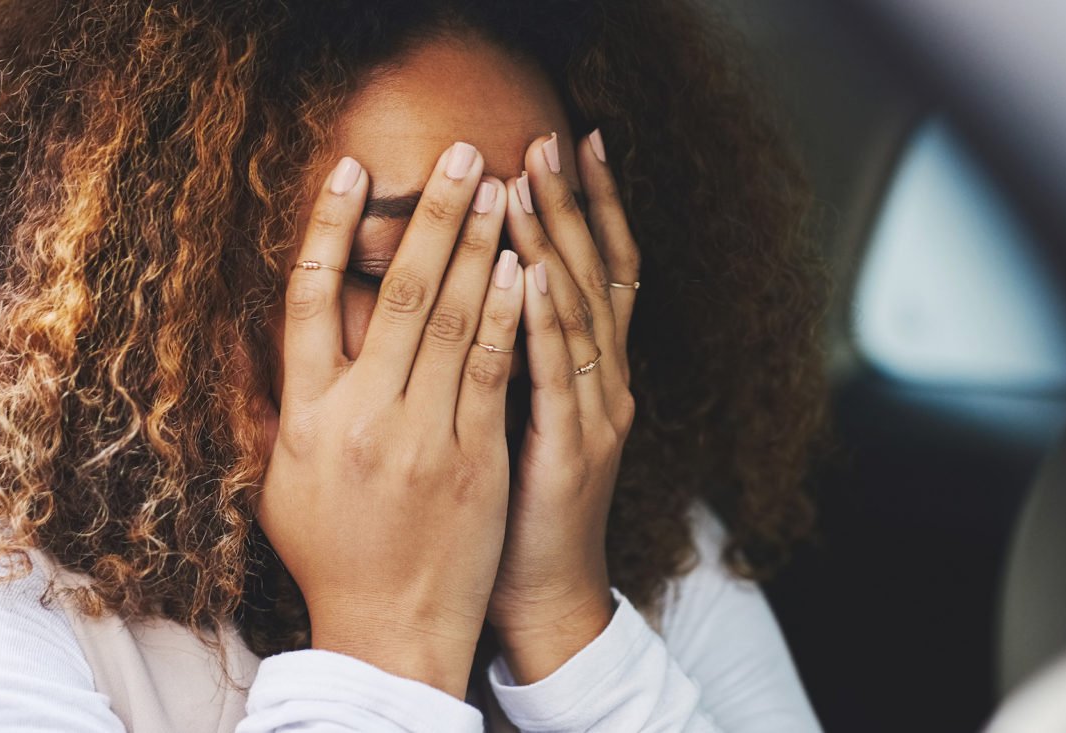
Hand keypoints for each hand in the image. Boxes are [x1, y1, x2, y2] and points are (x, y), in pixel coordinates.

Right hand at [259, 143, 524, 697]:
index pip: (306, 300)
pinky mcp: (476, 458)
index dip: (324, 227)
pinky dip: (507, 313)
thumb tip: (235, 334)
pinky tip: (523, 266)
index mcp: (305, 416)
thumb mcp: (276, 479)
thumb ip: (260, 403)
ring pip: (453, 320)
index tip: (346, 169)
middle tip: (458, 153)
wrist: (389, 630)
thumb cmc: (330, 552)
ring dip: (479, 246)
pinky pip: (494, 370)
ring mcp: (422, 436)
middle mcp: (361, 417)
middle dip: (430, 214)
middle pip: (395, 293)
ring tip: (499, 188)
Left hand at [488, 130, 640, 682]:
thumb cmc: (511, 507)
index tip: (569, 142)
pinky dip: (547, 320)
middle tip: (546, 139)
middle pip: (598, 272)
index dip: (591, 203)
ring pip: (580, 311)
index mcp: (593, 371)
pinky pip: (559, 374)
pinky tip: (531, 273)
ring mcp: (597, 414)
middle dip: (571, 202)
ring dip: (553, 243)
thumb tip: (458, 288)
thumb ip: (498, 353)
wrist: (542, 597)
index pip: (601, 267)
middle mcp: (607, 382)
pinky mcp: (574, 451)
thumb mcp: (508, 414)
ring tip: (524, 185)